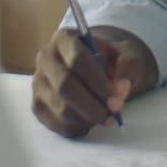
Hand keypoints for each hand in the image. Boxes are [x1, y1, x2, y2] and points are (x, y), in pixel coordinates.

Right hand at [31, 27, 155, 137]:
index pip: (77, 60)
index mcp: (65, 38)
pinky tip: (91, 121)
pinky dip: (79, 128)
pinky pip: (57, 124)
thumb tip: (122, 87)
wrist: (99, 69)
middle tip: (113, 115)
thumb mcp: (127, 55)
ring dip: (88, 118)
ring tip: (106, 117)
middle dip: (92, 105)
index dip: (98, 82)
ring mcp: (38, 83)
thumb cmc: (111, 60)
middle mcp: (45, 58)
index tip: (117, 99)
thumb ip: (128, 66)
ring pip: (61, 108)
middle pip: (64, 86)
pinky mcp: (37, 105)